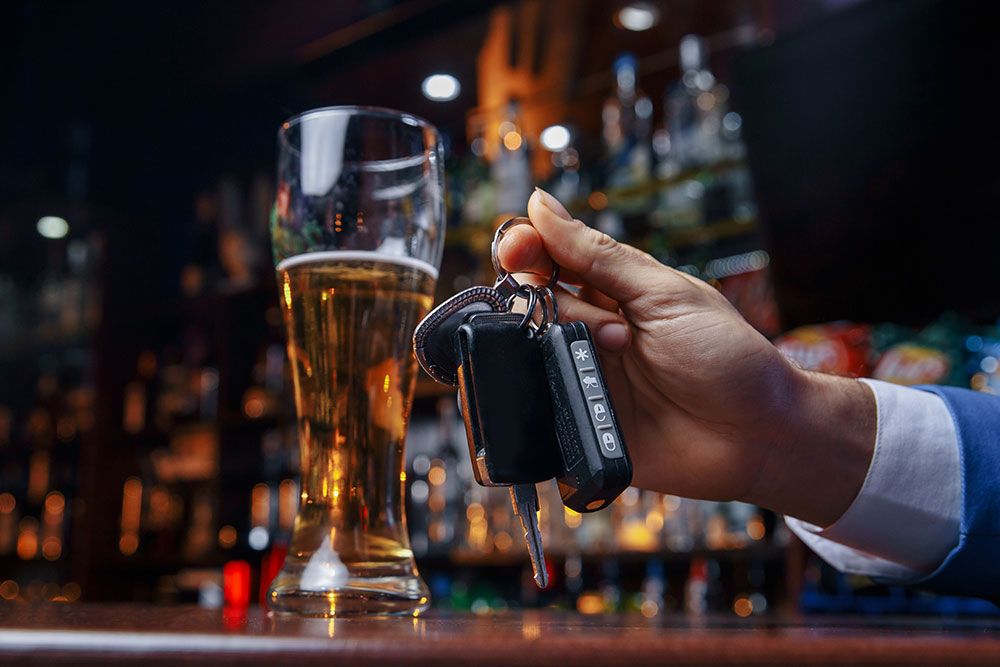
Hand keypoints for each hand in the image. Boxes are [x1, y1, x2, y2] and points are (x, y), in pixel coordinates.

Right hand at [499, 189, 875, 525]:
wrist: (759, 438)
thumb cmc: (727, 358)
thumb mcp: (665, 294)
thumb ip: (598, 255)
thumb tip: (540, 203)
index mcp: (611, 291)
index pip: (547, 258)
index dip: (525, 247)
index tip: (521, 248)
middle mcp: (588, 331)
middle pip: (529, 301)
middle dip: (554, 302)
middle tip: (613, 328)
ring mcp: (580, 377)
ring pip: (524, 350)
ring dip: (556, 347)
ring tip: (615, 357)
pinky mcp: (574, 424)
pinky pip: (530, 408)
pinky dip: (532, 396)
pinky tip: (567, 390)